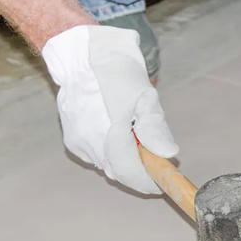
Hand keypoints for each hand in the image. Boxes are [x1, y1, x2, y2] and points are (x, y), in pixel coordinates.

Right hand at [42, 25, 177, 192]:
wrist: (84, 57)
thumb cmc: (119, 75)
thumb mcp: (145, 97)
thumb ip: (156, 129)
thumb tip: (169, 154)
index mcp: (112, 134)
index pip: (131, 173)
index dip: (147, 182)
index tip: (160, 183)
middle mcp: (92, 144)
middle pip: (119, 172)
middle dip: (137, 170)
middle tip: (151, 158)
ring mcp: (79, 144)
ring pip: (107, 165)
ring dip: (122, 160)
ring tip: (131, 137)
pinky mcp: (71, 141)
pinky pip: (94, 156)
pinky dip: (108, 152)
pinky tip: (113, 133)